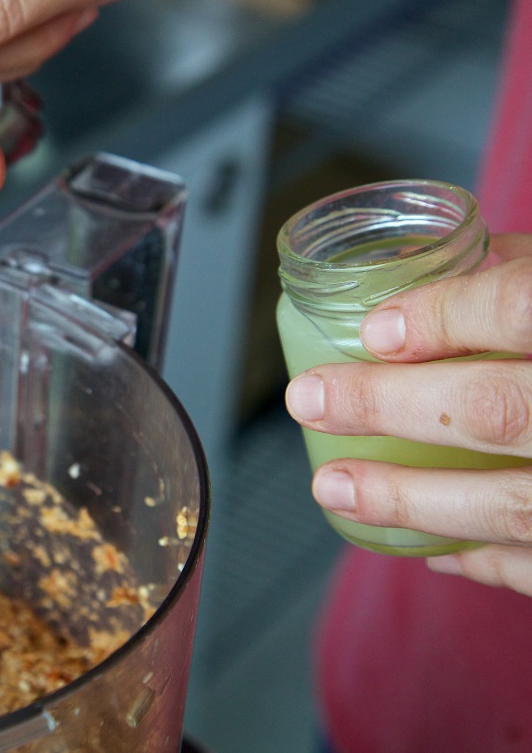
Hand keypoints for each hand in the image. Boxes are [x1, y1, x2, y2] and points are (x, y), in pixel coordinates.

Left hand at [285, 234, 531, 593]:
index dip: (443, 315)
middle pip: (497, 409)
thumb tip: (455, 256)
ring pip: (513, 506)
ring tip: (331, 487)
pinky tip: (433, 550)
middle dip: (388, 407)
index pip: (522, 310)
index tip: (371, 329)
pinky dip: (487, 561)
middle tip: (307, 400)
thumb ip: (528, 271)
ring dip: (409, 501)